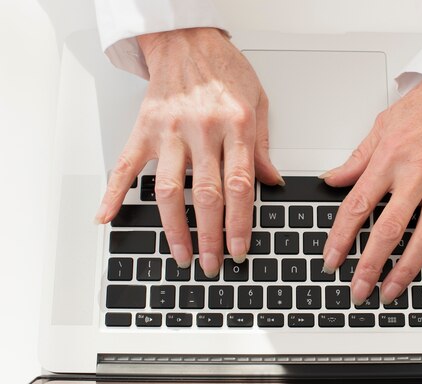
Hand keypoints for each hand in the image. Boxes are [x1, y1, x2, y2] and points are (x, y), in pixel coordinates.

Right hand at [94, 28, 282, 274]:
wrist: (186, 39)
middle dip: (210, 236)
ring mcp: (169, 131)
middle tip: (213, 263)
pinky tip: (108, 218)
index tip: (240, 248)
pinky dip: (114, 193)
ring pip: (168, 190)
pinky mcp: (143, 129)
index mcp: (236, 126)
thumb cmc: (224, 68)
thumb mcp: (258, 103)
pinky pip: (125, 166)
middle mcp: (202, 131)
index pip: (240, 186)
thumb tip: (272, 182)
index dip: (240, 223)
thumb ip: (263, 146)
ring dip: (174, 228)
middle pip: (206, 195)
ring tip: (181, 255)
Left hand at [321, 77, 421, 303]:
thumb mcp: (381, 126)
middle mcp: (416, 176)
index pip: (357, 206)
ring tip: (390, 292)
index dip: (340, 237)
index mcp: (389, 160)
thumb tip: (331, 180)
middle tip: (357, 289)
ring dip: (406, 270)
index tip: (330, 260)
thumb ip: (356, 159)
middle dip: (369, 264)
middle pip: (389, 230)